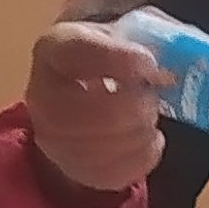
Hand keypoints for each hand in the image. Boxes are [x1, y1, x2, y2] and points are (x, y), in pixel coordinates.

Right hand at [21, 20, 171, 195]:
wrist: (88, 95)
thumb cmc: (111, 61)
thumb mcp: (125, 35)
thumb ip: (148, 42)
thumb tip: (166, 71)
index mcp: (54, 48)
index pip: (77, 51)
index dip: (119, 59)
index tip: (150, 64)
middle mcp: (42, 95)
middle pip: (92, 111)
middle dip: (136, 107)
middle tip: (152, 98)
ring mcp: (52, 138)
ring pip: (103, 147)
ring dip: (140, 132)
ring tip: (149, 118)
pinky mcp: (72, 170)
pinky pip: (114, 172)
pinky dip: (141, 156)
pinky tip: (146, 139)